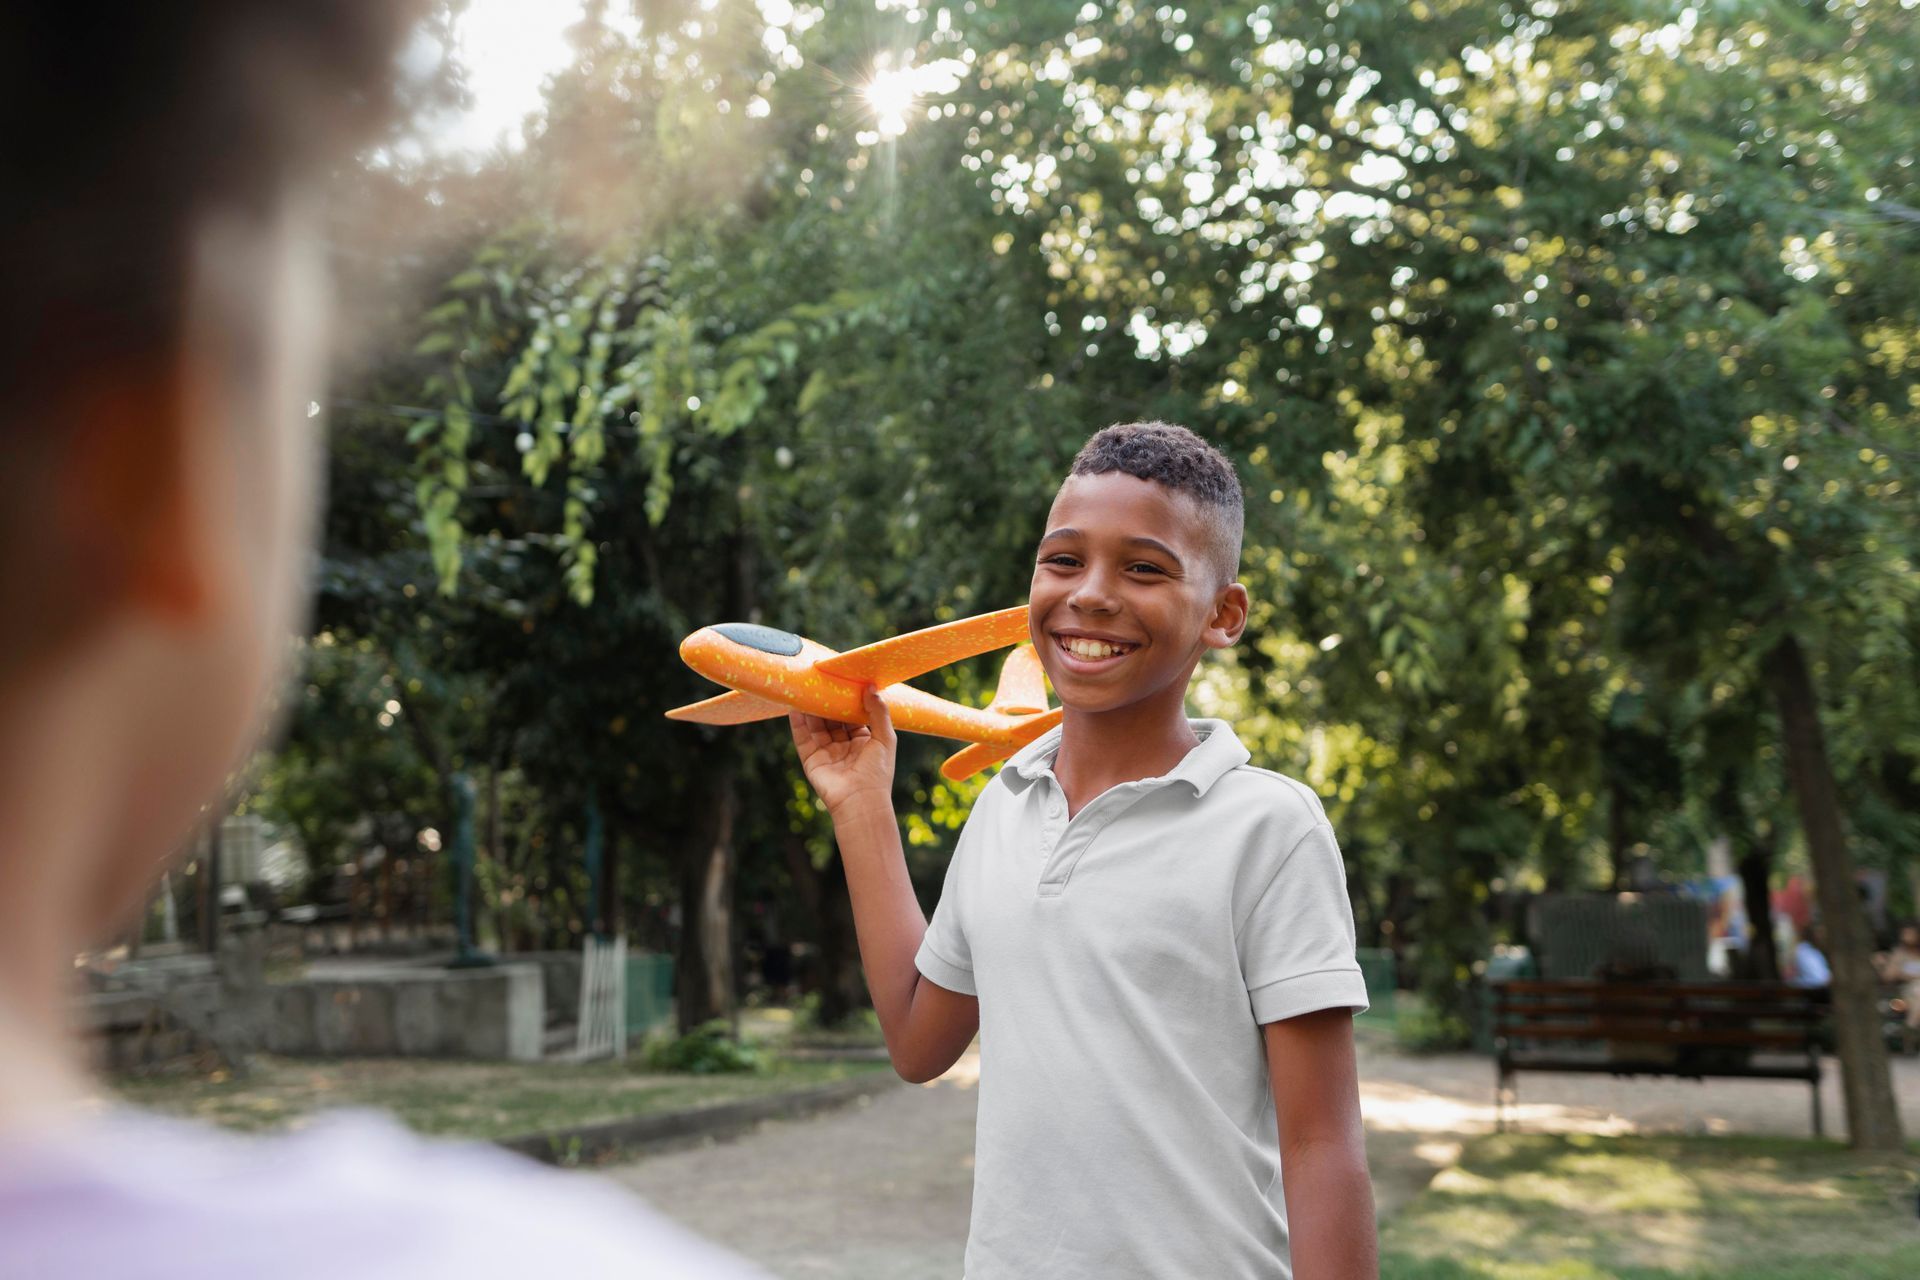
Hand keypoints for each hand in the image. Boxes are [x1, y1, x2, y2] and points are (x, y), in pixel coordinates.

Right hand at [789, 684, 896, 816]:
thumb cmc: (877, 772)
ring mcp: (826, 753)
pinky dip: (798, 723)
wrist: (860, 802)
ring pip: (816, 727)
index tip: (843, 681)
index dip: (847, 700)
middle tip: (821, 681)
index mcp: (864, 742)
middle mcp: (844, 747)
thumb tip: (871, 687)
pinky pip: (803, 739)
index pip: (853, 716)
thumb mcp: (885, 738)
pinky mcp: (811, 760)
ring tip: (806, 689)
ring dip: (811, 709)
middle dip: (827, 703)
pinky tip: (795, 707)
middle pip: (832, 720)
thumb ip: (879, 712)